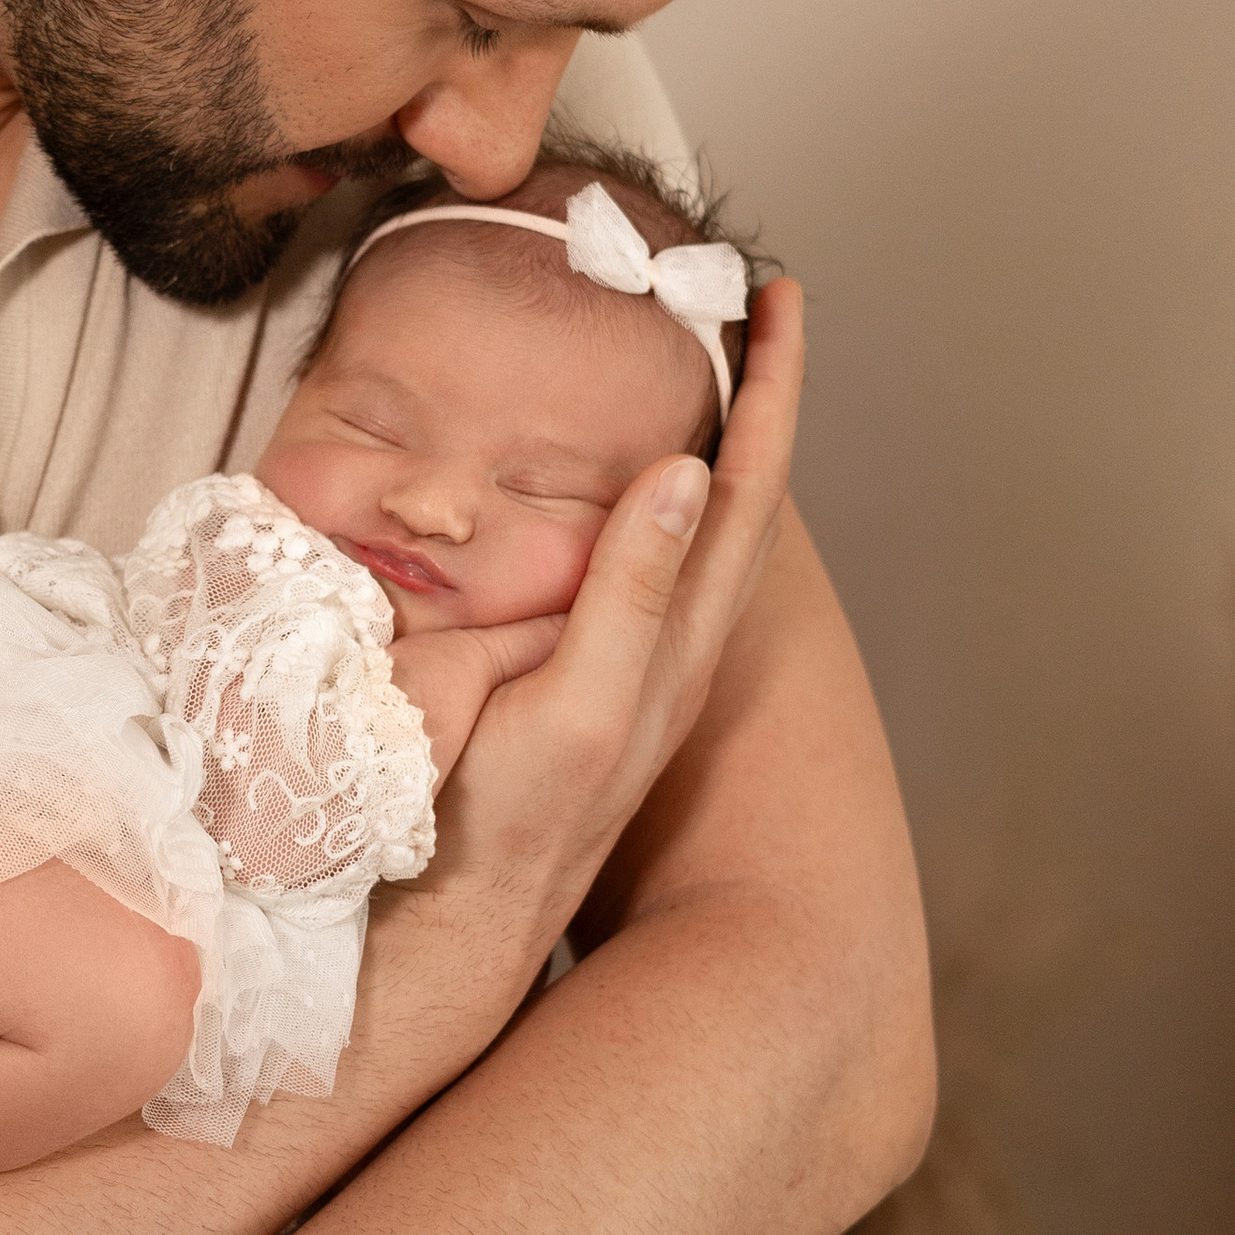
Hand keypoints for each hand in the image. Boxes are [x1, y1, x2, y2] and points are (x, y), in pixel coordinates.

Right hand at [422, 276, 804, 929]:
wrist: (454, 933)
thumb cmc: (504, 829)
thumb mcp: (580, 708)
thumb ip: (631, 596)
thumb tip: (682, 473)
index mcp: (679, 637)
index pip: (745, 485)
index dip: (769, 390)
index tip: (781, 301)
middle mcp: (677, 648)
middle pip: (740, 495)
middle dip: (755, 397)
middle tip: (758, 311)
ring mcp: (639, 669)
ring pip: (697, 531)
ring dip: (712, 442)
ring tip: (710, 372)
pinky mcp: (592, 686)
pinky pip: (646, 564)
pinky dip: (653, 501)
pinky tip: (621, 491)